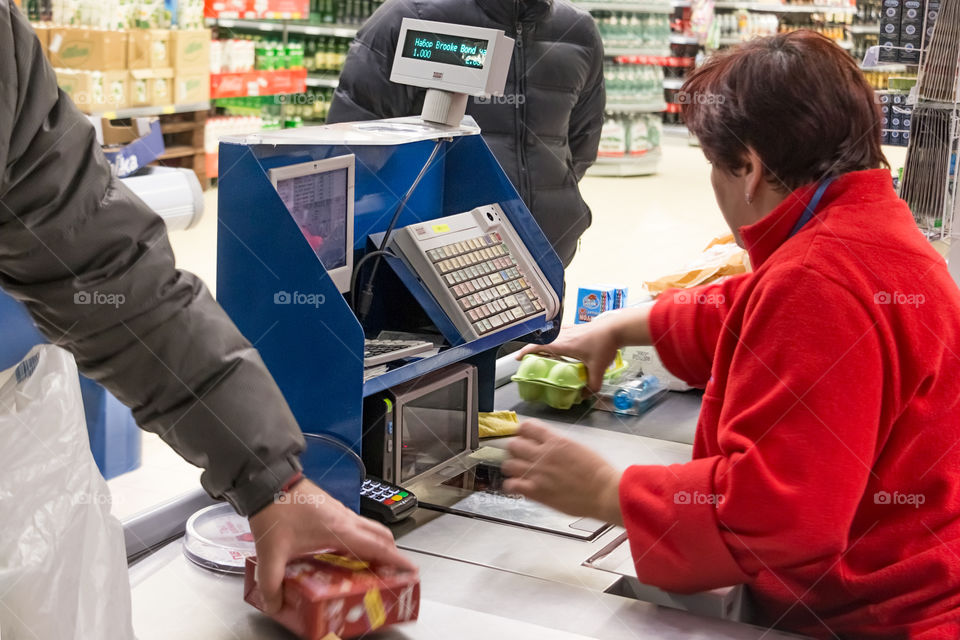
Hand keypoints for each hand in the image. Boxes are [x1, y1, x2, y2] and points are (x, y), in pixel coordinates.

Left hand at [248, 479, 416, 613]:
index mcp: (340, 530)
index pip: (378, 546)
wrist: (269, 481)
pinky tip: (345, 550)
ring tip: (371, 564)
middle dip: (391, 553)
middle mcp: (345, 519)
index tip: (410, 570)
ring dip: (377, 544)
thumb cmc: (276, 510)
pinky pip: (356, 524)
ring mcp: (340, 511)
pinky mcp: (332, 508)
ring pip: (369, 528)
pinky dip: (361, 537)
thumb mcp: (272, 553)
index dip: (397, 559)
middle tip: (392, 571)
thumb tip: (274, 604)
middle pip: (381, 535)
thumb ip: (271, 583)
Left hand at [501, 420, 623, 525]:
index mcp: (555, 440)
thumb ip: (558, 444)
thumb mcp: (578, 447)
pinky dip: (512, 485)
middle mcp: (542, 454)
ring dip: (513, 467)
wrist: (604, 493)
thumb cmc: (598, 471)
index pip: (526, 427)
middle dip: (516, 449)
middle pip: (513, 445)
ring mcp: (537, 473)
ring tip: (520, 472)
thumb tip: (548, 444)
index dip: (522, 432)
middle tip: (522, 456)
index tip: (524, 437)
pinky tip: (520, 486)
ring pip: (508, 464)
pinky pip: (511, 485)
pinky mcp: (536, 492)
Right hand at [516, 321, 620, 391]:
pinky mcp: (578, 326)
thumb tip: (585, 395)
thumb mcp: (598, 369)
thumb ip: (592, 384)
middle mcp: (564, 335)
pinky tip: (561, 341)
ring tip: (543, 351)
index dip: (526, 351)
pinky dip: (555, 336)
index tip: (519, 357)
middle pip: (542, 340)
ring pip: (551, 335)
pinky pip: (560, 331)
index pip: (539, 346)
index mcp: (564, 344)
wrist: (616, 328)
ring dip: (544, 342)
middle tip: (529, 358)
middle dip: (533, 348)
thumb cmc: (605, 344)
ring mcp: (571, 329)